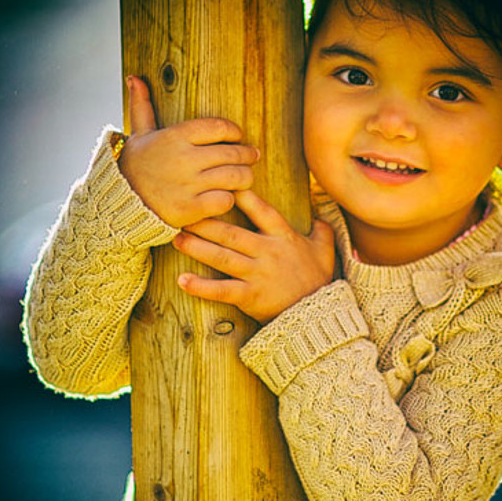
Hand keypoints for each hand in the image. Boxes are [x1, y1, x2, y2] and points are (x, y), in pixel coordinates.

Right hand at [118, 76, 257, 227]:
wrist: (117, 202)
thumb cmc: (133, 166)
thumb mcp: (138, 134)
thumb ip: (142, 106)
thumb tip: (134, 77)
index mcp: (175, 136)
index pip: (219, 127)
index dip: (234, 132)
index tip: (237, 136)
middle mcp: (183, 159)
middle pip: (232, 153)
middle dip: (247, 155)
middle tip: (252, 156)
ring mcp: (187, 185)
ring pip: (234, 177)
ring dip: (244, 177)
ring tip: (244, 177)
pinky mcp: (189, 209)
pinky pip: (224, 201)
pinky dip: (227, 199)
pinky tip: (224, 197)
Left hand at [173, 190, 335, 322]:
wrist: (319, 315)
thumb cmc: (318, 280)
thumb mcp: (325, 251)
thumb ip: (322, 231)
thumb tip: (322, 215)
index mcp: (283, 237)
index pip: (261, 211)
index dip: (243, 197)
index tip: (222, 185)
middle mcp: (267, 252)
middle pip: (231, 234)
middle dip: (206, 223)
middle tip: (182, 214)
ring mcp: (257, 274)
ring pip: (222, 257)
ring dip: (197, 248)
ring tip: (176, 239)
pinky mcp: (249, 296)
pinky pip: (221, 290)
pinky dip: (201, 287)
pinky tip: (182, 280)